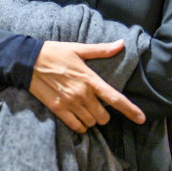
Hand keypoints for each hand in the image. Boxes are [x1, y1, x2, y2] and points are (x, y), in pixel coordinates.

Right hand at [28, 39, 145, 133]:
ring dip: (92, 119)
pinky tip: (77, 117)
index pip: (115, 98)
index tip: (142, 119)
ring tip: (85, 110)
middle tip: (97, 105)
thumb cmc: (55, 52)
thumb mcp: (79, 49)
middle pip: (103, 117)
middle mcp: (82, 94)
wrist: (28, 61)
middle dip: (103, 114)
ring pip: (91, 123)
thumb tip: (121, 43)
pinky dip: (80, 126)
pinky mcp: (58, 110)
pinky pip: (76, 127)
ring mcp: (70, 103)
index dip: (131, 110)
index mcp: (90, 79)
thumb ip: (101, 50)